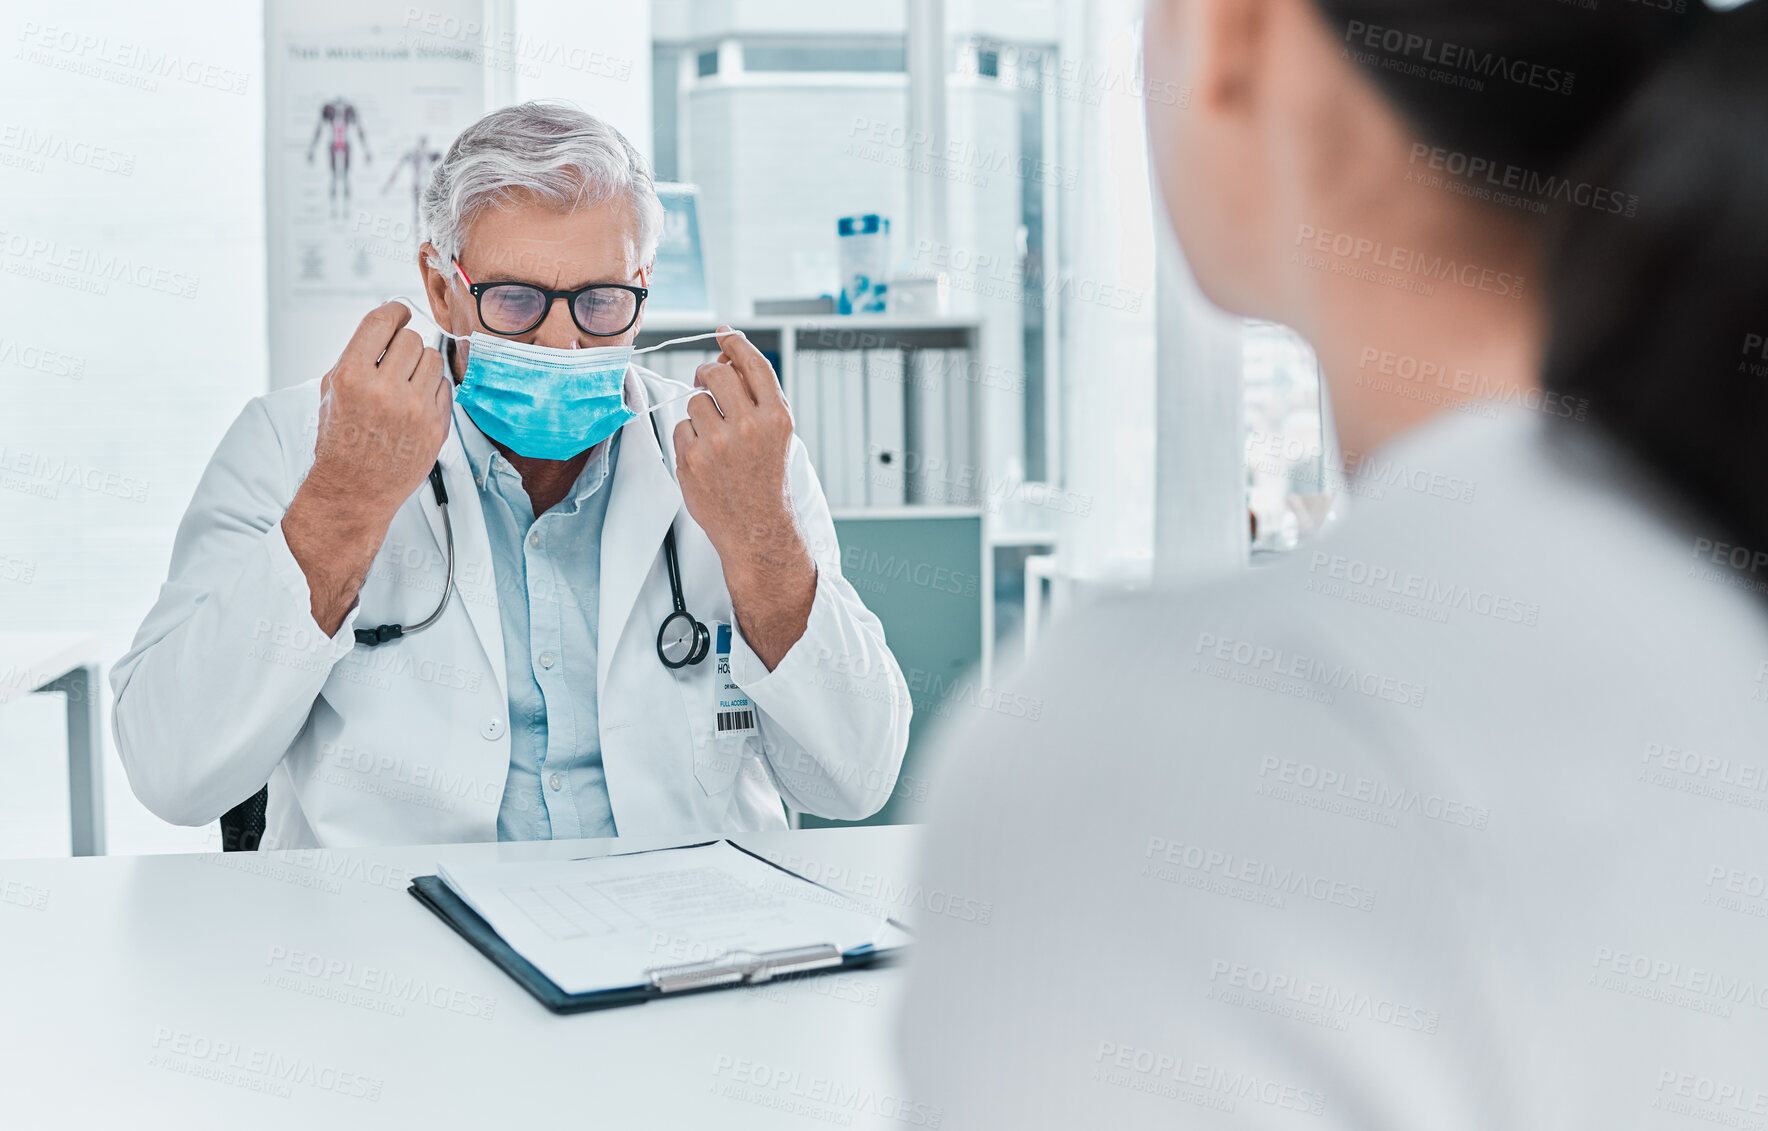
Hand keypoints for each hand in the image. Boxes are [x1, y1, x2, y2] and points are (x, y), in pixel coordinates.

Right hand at [309, 302, 451, 523]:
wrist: (355, 488)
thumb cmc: (341, 442)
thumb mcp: (332, 392)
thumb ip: (358, 357)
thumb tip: (386, 328)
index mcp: (352, 377)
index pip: (380, 323)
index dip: (393, 310)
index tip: (399, 311)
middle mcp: (385, 390)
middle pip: (411, 339)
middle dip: (403, 345)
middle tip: (396, 358)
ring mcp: (414, 409)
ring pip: (432, 360)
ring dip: (420, 365)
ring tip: (405, 383)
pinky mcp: (436, 425)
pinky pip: (444, 387)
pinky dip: (432, 389)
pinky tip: (415, 403)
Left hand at [674, 328, 816, 668]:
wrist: (758, 530)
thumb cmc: (767, 481)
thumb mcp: (776, 435)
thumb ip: (756, 397)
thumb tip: (725, 358)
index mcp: (776, 417)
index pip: (752, 363)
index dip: (735, 343)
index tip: (724, 334)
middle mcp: (749, 426)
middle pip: (716, 373)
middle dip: (709, 373)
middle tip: (709, 382)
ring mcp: (718, 443)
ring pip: (694, 400)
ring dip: (699, 411)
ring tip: (714, 436)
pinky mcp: (693, 459)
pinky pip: (681, 428)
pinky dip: (688, 437)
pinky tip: (705, 457)